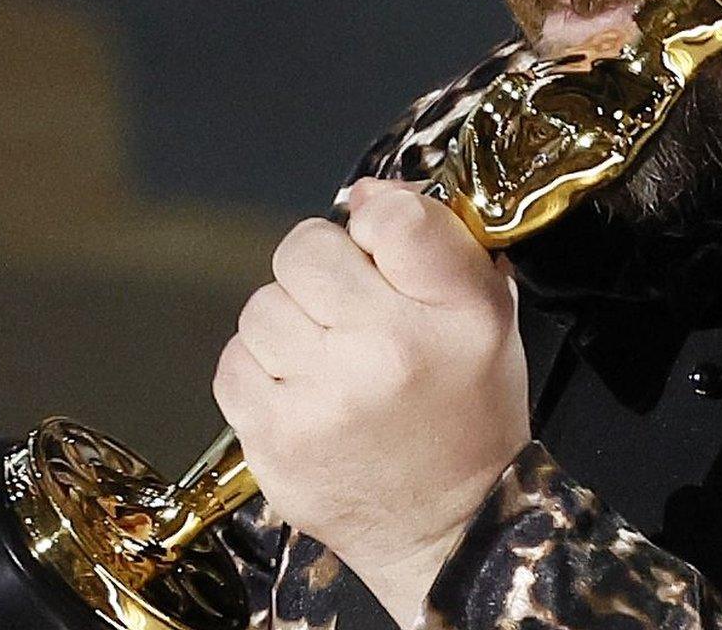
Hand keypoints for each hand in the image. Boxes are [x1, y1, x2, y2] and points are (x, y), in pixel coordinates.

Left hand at [214, 179, 529, 622]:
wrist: (452, 528)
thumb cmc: (467, 412)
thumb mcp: (486, 312)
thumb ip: (433, 238)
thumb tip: (360, 193)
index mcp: (457, 313)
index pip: (391, 215)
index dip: (375, 220)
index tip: (380, 248)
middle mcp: (390, 352)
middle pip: (305, 250)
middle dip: (320, 271)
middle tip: (349, 311)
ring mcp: (325, 400)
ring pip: (262, 306)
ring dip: (287, 324)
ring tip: (329, 360)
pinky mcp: (275, 440)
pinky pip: (234, 362)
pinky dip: (261, 370)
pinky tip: (302, 392)